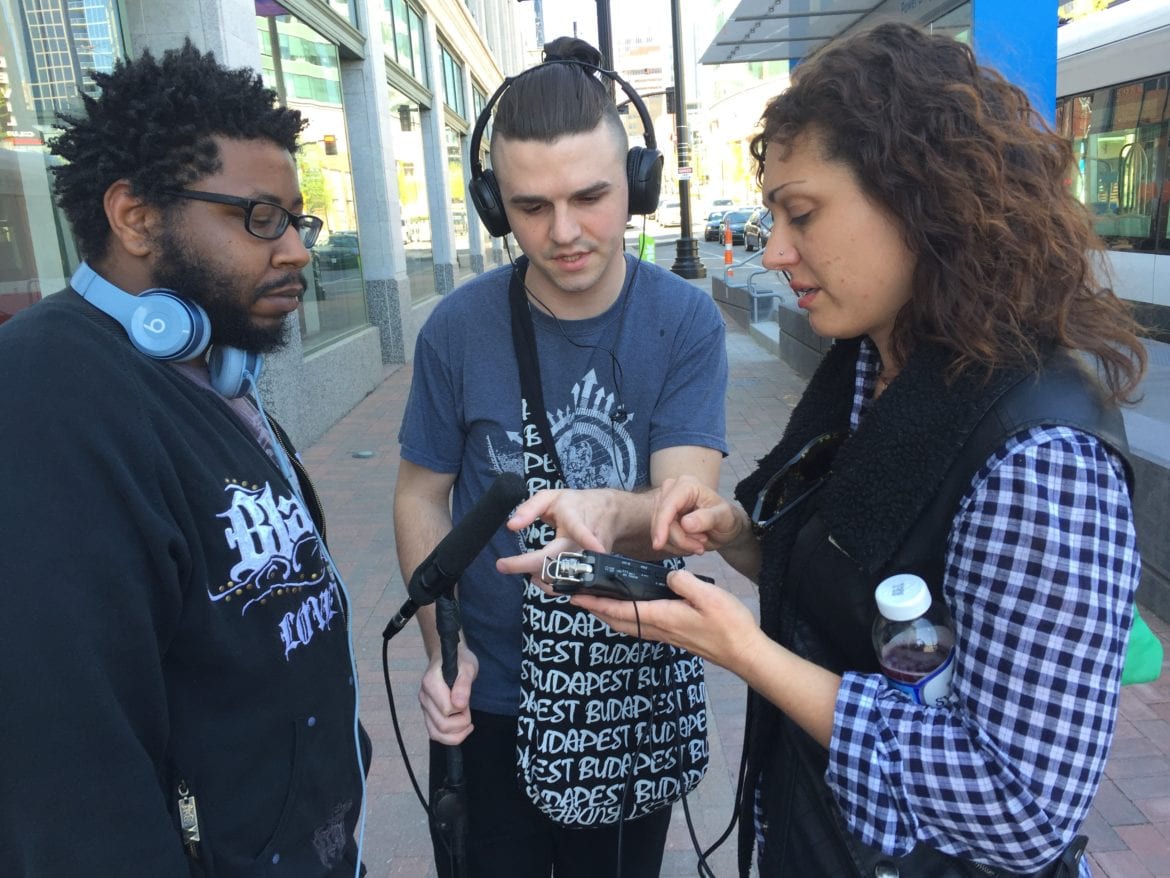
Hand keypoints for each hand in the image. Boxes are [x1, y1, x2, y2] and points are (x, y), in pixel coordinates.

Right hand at [418, 644, 478, 744]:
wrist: (449, 658)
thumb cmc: (460, 661)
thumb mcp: (467, 668)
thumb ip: (463, 685)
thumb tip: (459, 705)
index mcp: (430, 683)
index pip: (446, 710)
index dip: (461, 709)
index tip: (466, 698)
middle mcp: (424, 697)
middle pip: (442, 725)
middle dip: (461, 722)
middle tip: (467, 708)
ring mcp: (424, 707)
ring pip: (436, 734)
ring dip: (456, 733)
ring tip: (467, 721)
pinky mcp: (428, 714)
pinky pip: (435, 734)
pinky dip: (450, 737)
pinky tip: (462, 728)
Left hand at [496, 489, 616, 585]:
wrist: (610, 515)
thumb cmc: (576, 504)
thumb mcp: (551, 497)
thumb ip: (529, 508)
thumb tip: (511, 526)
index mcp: (577, 521)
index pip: (576, 533)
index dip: (570, 543)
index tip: (547, 550)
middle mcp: (587, 544)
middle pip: (559, 563)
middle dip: (528, 566)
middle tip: (502, 564)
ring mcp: (591, 561)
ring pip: (562, 578)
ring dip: (537, 575)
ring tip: (519, 565)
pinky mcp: (590, 572)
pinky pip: (568, 585)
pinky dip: (548, 583)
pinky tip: (536, 575)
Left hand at [569, 570, 760, 673]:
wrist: (745, 653)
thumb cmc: (729, 625)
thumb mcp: (707, 594)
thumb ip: (682, 582)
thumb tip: (667, 577)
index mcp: (661, 617)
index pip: (619, 609)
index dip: (595, 603)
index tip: (575, 597)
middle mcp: (659, 629)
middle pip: (617, 621)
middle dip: (595, 610)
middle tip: (578, 599)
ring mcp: (667, 635)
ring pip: (628, 626)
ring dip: (609, 615)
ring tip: (598, 603)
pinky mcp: (676, 637)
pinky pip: (641, 627)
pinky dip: (627, 618)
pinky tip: (631, 611)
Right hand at [651, 475, 747, 555]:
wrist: (724, 527)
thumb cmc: (726, 519)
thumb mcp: (723, 518)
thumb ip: (707, 518)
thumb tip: (685, 523)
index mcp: (687, 485)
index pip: (668, 506)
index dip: (661, 525)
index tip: (659, 544)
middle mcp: (671, 490)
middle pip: (662, 521)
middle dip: (680, 539)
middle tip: (700, 547)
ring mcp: (664, 503)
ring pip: (660, 531)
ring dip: (679, 544)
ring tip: (699, 544)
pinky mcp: (661, 517)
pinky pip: (660, 537)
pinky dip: (675, 546)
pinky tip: (690, 544)